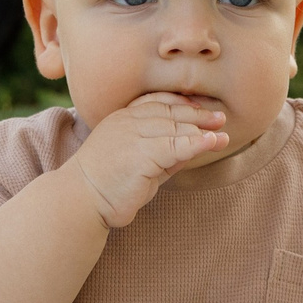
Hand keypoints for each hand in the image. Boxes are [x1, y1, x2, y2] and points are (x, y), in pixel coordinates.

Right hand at [74, 93, 227, 227]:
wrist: (80, 200)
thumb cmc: (107, 186)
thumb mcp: (137, 162)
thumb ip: (161, 152)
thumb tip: (191, 146)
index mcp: (122, 118)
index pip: (156, 102)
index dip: (181, 103)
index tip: (199, 108)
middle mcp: (127, 122)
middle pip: (169, 112)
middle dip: (198, 115)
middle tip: (220, 118)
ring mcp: (133, 135)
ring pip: (174, 127)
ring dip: (201, 130)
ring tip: (222, 136)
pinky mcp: (141, 154)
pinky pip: (175, 145)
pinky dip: (197, 143)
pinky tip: (212, 143)